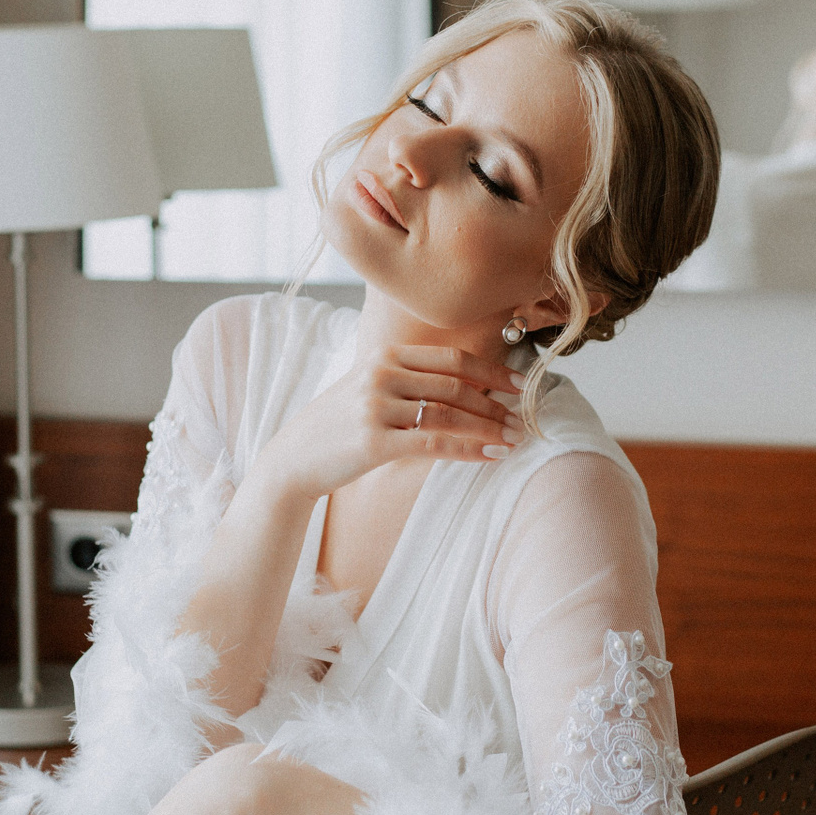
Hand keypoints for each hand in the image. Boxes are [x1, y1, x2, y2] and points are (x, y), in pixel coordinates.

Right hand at [252, 345, 526, 500]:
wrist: (292, 460)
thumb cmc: (337, 426)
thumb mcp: (368, 387)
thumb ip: (408, 379)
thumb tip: (465, 385)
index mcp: (384, 354)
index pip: (451, 358)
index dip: (491, 371)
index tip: (521, 384)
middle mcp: (381, 374)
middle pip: (455, 385)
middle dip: (496, 403)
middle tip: (524, 419)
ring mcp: (375, 406)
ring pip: (449, 414)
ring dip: (488, 428)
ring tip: (514, 440)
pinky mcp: (374, 441)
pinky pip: (434, 443)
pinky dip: (469, 449)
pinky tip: (491, 455)